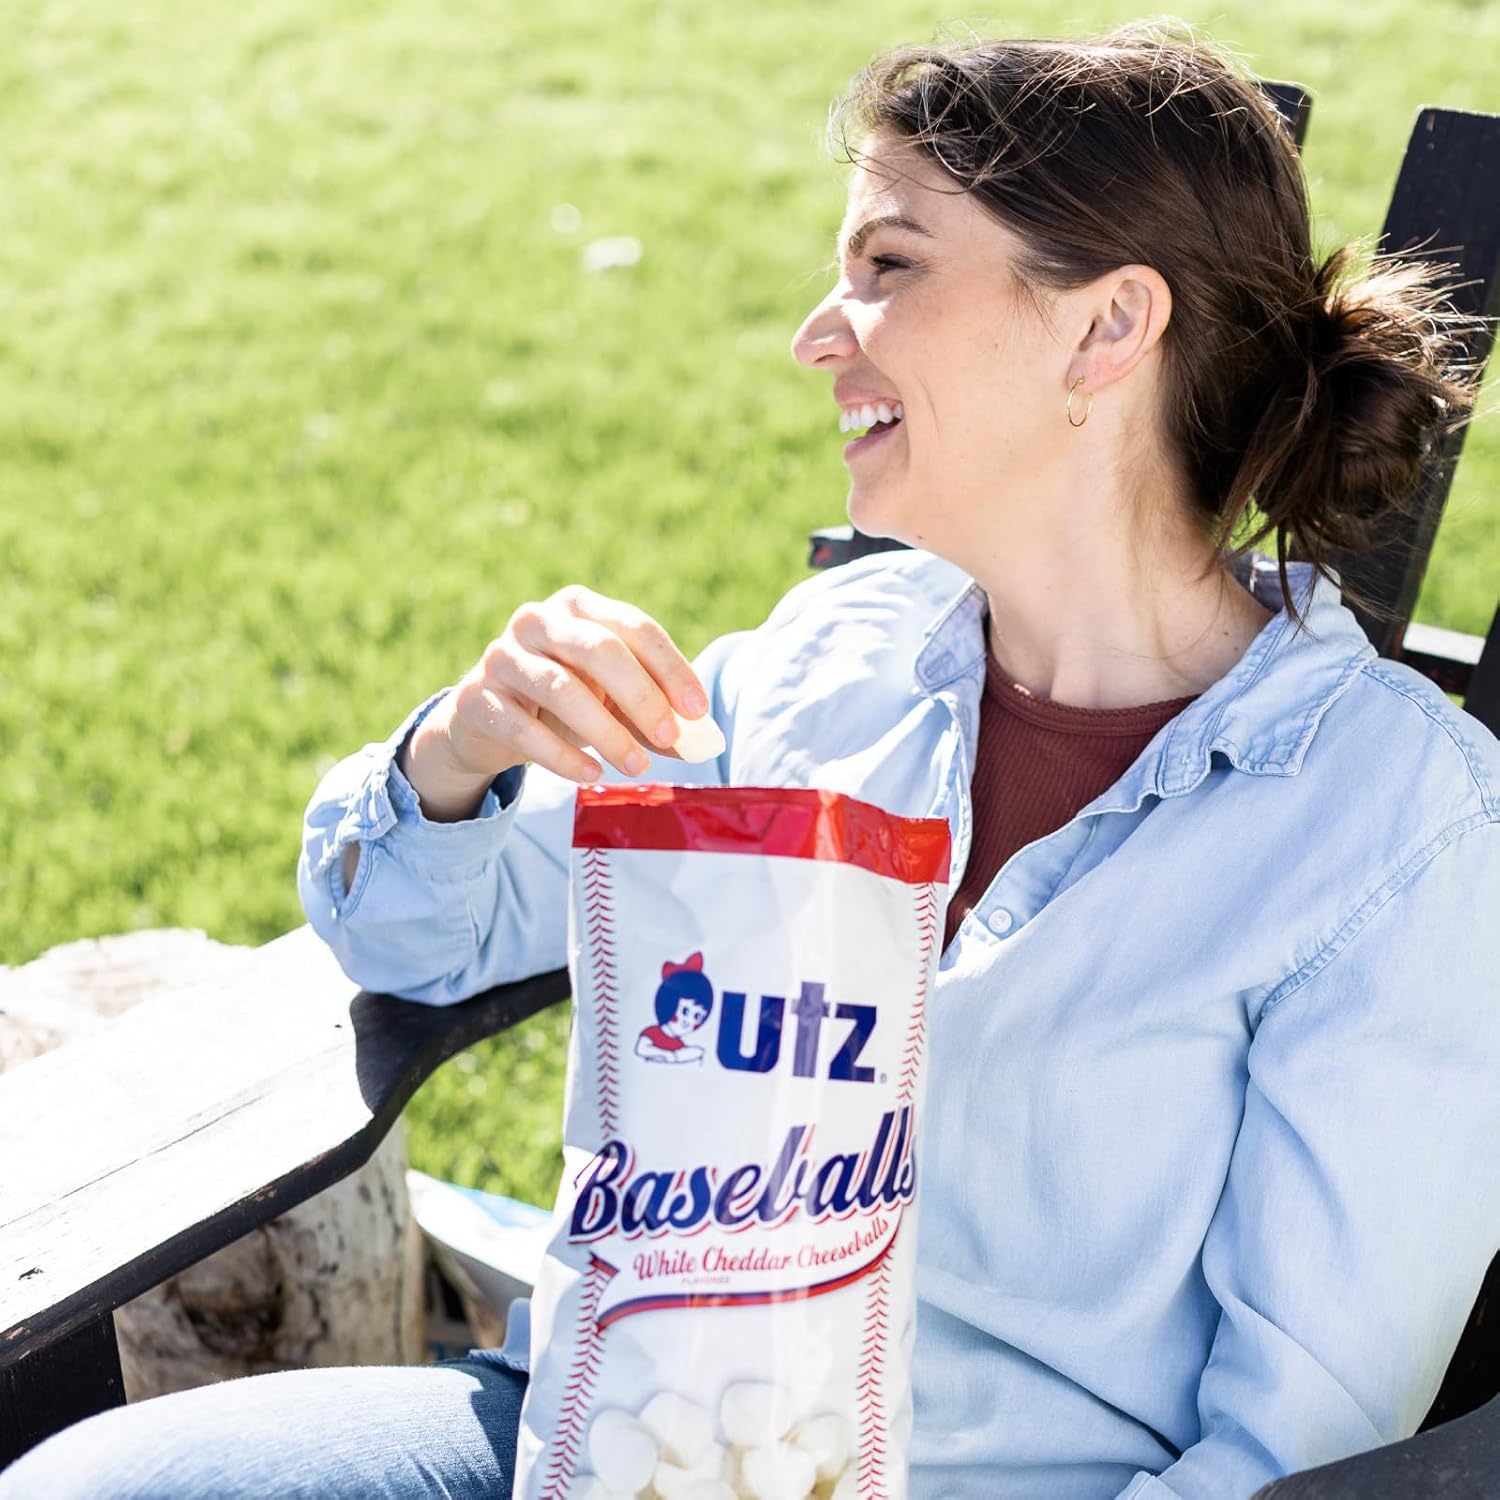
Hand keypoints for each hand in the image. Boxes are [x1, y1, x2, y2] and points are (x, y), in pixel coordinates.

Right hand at [401, 585, 709, 819]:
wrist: (486, 722)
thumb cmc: (564, 703)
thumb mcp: (611, 701)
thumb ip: (653, 716)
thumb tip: (701, 742)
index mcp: (579, 607)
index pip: (634, 627)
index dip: (671, 668)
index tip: (698, 710)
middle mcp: (537, 620)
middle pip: (598, 650)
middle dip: (641, 695)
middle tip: (670, 737)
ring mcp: (502, 655)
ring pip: (561, 689)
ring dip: (606, 731)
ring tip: (636, 765)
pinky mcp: (476, 697)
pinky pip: (523, 728)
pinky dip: (561, 755)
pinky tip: (590, 773)